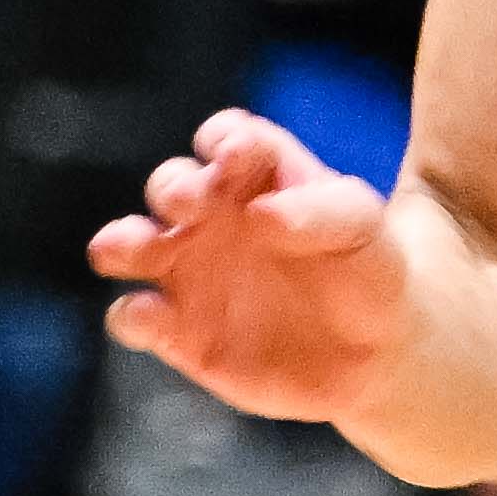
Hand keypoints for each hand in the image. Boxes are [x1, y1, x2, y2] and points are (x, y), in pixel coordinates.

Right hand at [88, 110, 408, 423]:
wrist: (375, 355)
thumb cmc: (370, 271)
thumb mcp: (363, 226)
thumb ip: (320, 209)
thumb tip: (260, 213)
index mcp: (256, 176)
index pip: (225, 140)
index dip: (223, 143)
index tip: (236, 158)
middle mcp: (212, 215)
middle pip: (171, 184)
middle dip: (174, 187)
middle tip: (191, 202)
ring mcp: (188, 271)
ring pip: (129, 243)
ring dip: (121, 241)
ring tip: (129, 249)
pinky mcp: (177, 331)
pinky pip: (134, 316)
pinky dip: (131, 314)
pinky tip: (150, 316)